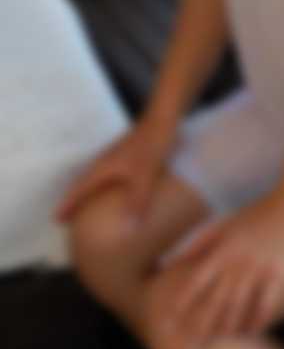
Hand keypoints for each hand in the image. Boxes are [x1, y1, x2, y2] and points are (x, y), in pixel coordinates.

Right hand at [53, 113, 176, 223]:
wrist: (163, 118)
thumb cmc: (152, 145)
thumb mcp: (145, 176)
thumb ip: (137, 202)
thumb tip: (129, 230)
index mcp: (103, 167)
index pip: (79, 188)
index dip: (68, 204)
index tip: (56, 219)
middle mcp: (105, 160)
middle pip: (83, 182)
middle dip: (75, 199)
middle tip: (67, 216)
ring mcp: (115, 155)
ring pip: (96, 177)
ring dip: (88, 191)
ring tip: (87, 205)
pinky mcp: (127, 152)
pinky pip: (109, 173)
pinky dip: (104, 184)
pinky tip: (115, 190)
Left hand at [158, 191, 283, 343]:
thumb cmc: (260, 212)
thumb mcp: (227, 223)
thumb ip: (200, 243)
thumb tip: (173, 261)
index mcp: (224, 248)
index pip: (197, 280)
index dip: (183, 301)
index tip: (171, 319)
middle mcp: (239, 261)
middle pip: (215, 299)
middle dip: (201, 324)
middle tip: (191, 345)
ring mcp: (259, 269)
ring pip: (238, 305)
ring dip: (226, 327)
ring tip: (217, 342)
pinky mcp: (279, 274)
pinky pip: (265, 304)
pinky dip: (256, 320)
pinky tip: (250, 332)